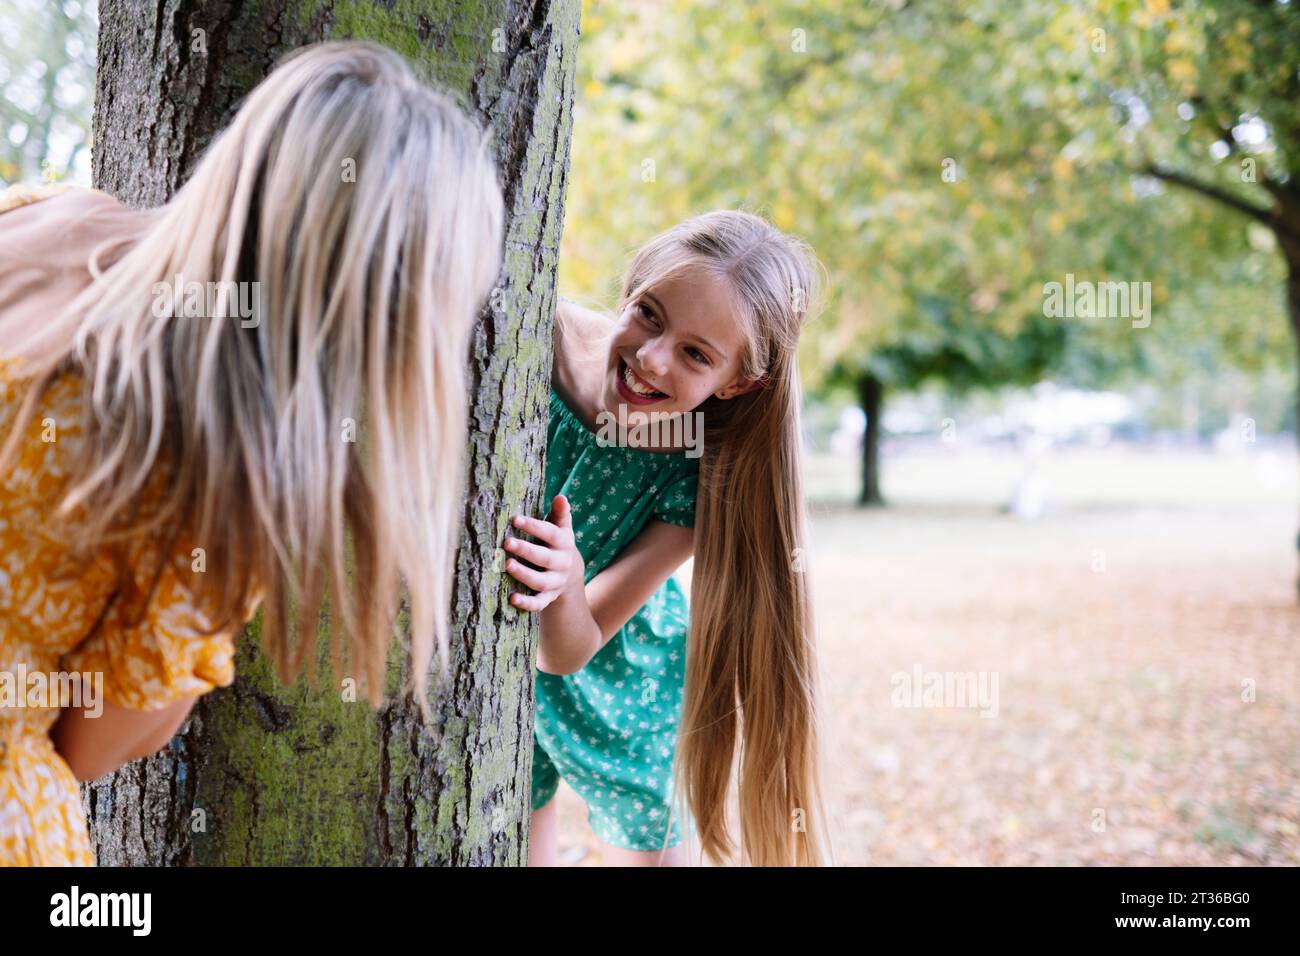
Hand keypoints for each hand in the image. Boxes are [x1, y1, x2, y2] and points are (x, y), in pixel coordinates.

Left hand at [502, 494, 583, 611]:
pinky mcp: (548, 598)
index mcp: (564, 544)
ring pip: (540, 581)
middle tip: (506, 543)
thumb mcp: (561, 528)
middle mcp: (562, 564)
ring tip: (507, 565)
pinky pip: (538, 603)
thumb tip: (560, 497)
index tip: (514, 519)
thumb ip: (560, 513)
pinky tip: (512, 598)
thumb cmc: (556, 544)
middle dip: (526, 550)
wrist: (569, 573)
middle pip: (545, 558)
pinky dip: (527, 603)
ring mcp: (555, 582)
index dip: (533, 526)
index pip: (550, 534)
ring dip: (524, 574)